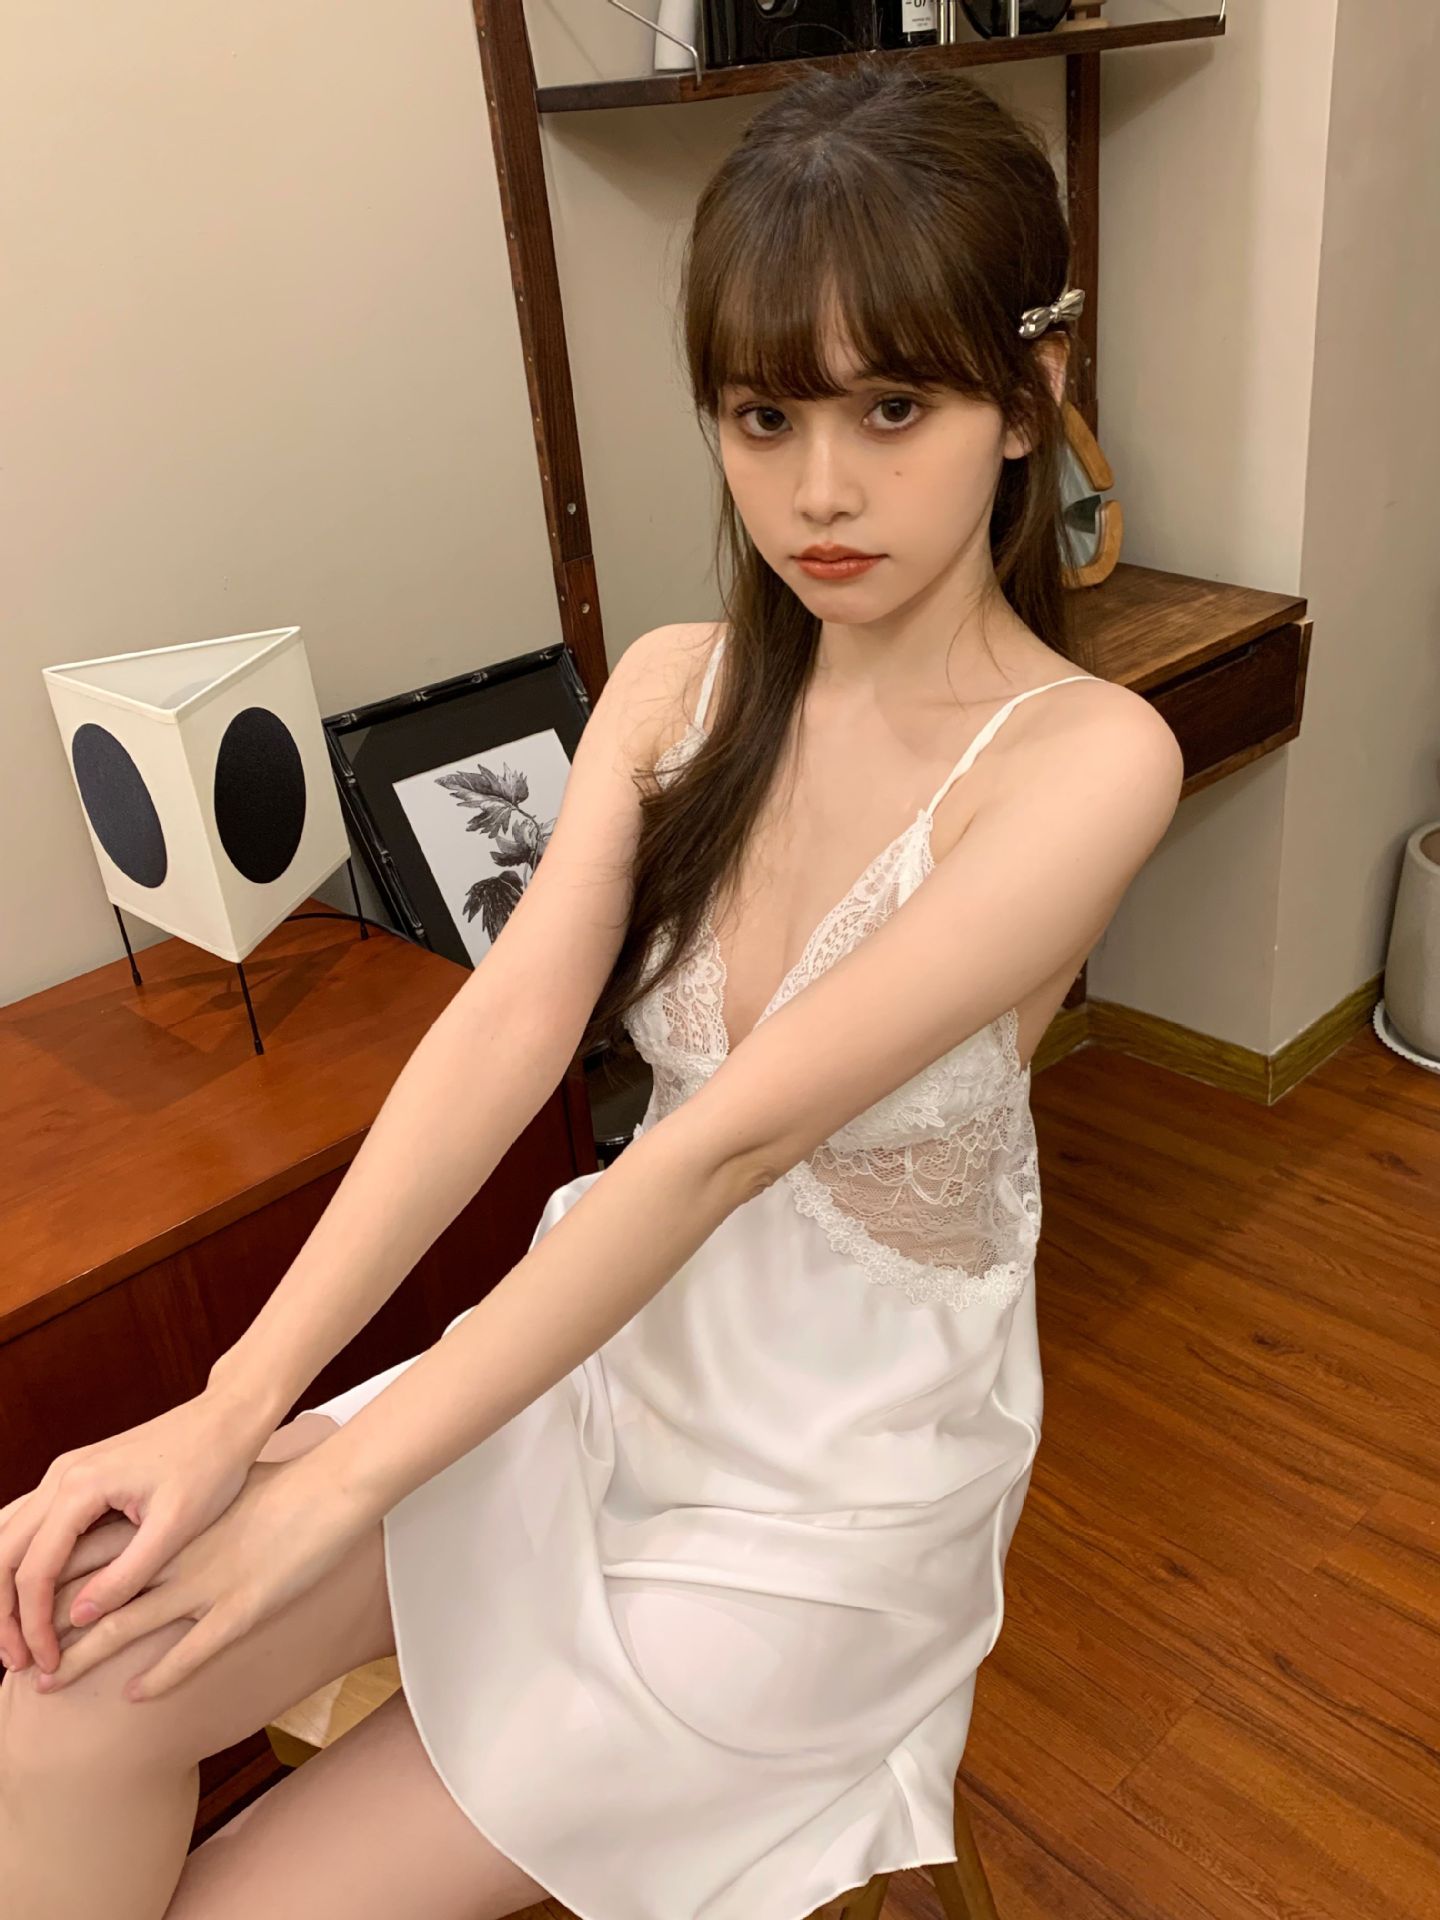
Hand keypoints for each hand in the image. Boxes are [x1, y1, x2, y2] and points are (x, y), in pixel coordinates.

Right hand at [0, 1389, 274, 1676]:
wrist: (226, 1419)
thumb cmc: (211, 1467)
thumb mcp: (175, 1528)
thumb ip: (125, 1575)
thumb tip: (78, 1618)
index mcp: (81, 1487)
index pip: (34, 1571)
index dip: (33, 1625)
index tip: (46, 1664)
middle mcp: (62, 1475)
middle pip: (4, 1554)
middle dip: (4, 1613)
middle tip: (17, 1661)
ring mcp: (66, 1472)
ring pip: (11, 1538)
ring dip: (7, 1590)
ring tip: (20, 1639)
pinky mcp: (78, 1477)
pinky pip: (31, 1525)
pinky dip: (23, 1564)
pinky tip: (34, 1597)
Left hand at [27, 1448, 363, 1701]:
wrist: (333, 1487)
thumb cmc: (283, 1486)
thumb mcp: (222, 1495)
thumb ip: (185, 1514)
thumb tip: (164, 1521)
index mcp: (171, 1525)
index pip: (90, 1554)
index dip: (52, 1584)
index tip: (24, 1608)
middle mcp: (177, 1556)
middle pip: (95, 1596)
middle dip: (50, 1630)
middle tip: (17, 1658)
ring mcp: (207, 1583)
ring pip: (127, 1627)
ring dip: (82, 1659)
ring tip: (48, 1685)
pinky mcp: (243, 1608)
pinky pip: (191, 1651)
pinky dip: (157, 1676)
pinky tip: (132, 1696)